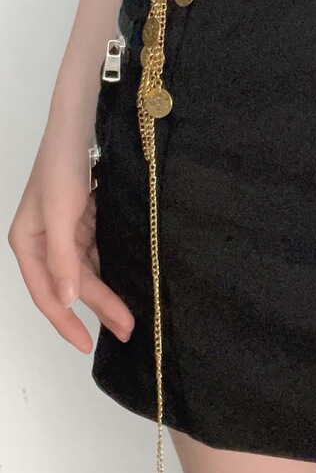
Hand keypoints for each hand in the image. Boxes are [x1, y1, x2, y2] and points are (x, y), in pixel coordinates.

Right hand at [7, 125, 134, 353]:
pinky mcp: (86, 224)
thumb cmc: (63, 165)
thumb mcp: (62, 213)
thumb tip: (68, 301)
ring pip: (87, 274)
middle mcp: (44, 243)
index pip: (48, 295)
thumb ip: (64, 258)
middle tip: (128, 330)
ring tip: (131, 316)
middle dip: (98, 310)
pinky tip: (126, 285)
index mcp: (27, 244)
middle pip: (72, 287)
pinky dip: (111, 272)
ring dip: (106, 295)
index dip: (67, 323)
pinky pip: (98, 256)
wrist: (81, 127)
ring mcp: (66, 234)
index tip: (88, 345)